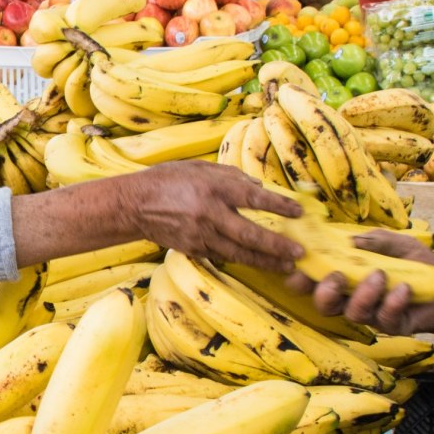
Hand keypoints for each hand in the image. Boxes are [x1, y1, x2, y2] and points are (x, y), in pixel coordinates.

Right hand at [133, 161, 305, 272]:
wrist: (134, 204)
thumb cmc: (167, 179)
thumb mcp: (200, 167)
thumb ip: (231, 175)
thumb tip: (258, 186)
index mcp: (213, 188)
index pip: (254, 198)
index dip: (279, 206)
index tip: (299, 212)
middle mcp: (209, 213)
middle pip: (250, 234)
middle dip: (277, 246)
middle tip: (299, 252)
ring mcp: (201, 234)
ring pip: (239, 252)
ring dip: (265, 261)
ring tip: (286, 266)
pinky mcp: (194, 248)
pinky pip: (223, 256)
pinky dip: (242, 260)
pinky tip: (258, 263)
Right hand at [291, 231, 433, 348]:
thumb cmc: (418, 265)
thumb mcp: (396, 243)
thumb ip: (374, 240)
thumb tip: (351, 240)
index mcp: (347, 278)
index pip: (314, 282)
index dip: (300, 278)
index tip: (298, 268)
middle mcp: (354, 299)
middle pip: (324, 306)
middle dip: (324, 292)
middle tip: (337, 276)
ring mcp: (373, 315)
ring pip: (353, 314)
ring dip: (363, 293)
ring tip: (380, 275)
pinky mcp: (394, 326)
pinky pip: (386, 320)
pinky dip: (393, 302)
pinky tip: (404, 288)